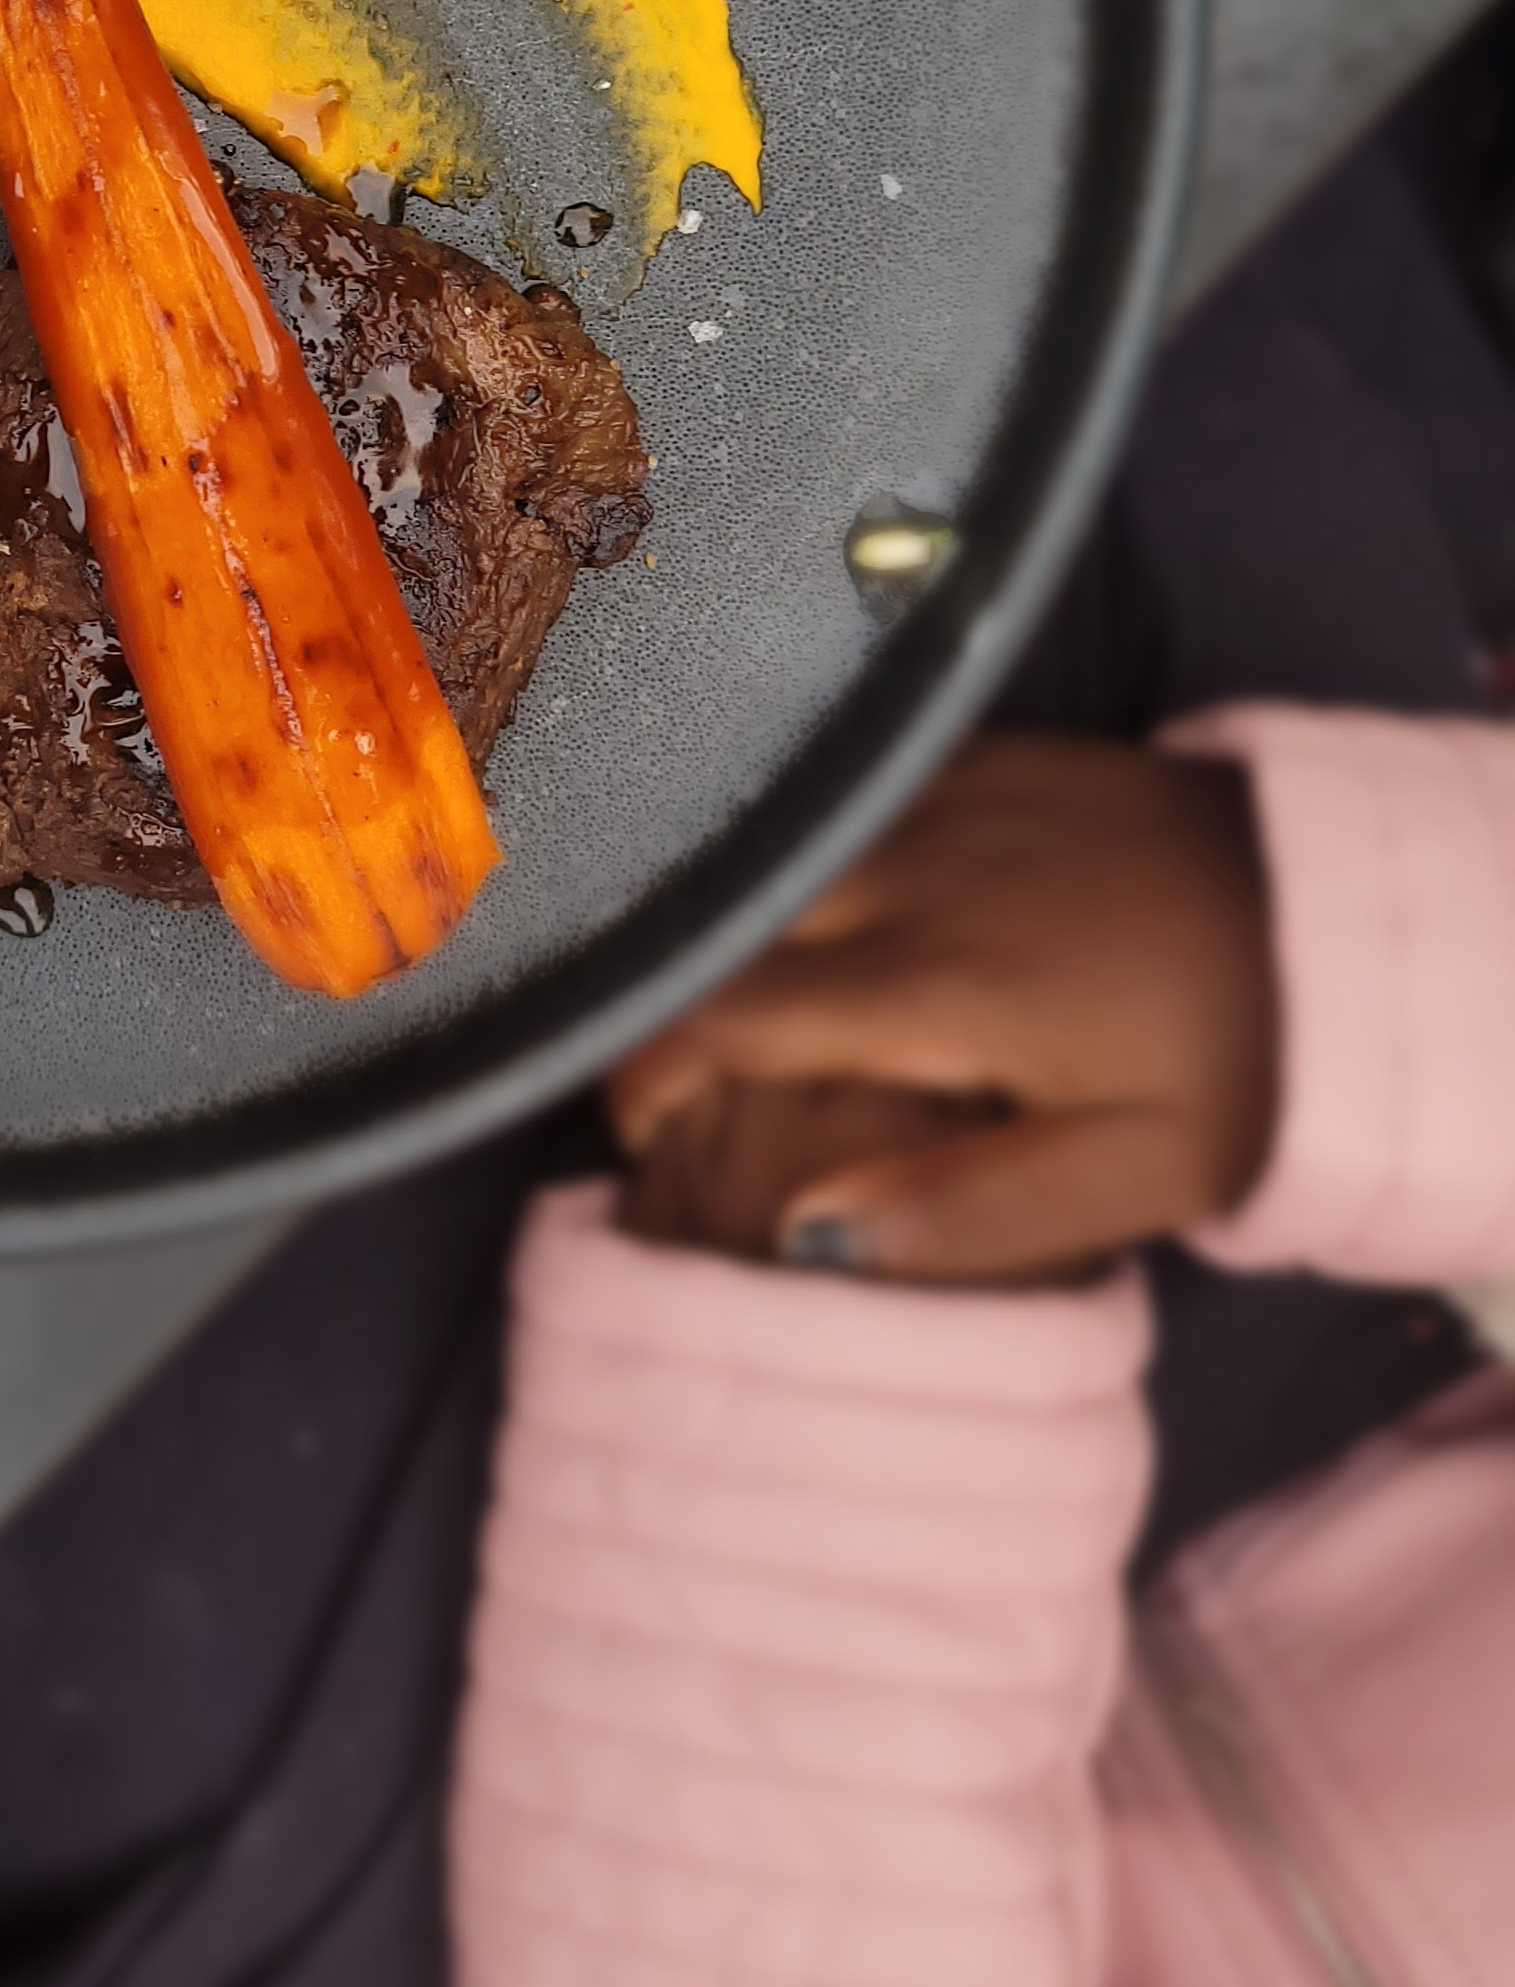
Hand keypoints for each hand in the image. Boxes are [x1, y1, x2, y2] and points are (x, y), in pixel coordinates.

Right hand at [607, 734, 1277, 1283]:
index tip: (640, 1130)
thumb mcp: (1136, 1177)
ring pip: (769, 846)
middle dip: (663, 992)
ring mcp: (940, 793)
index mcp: (936, 982)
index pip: (718, 1010)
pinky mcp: (974, 751)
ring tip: (719, 989)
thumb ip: (965, 1211)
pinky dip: (791, 851)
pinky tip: (800, 902)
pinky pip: (837, 796)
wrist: (1346, 911)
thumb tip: (798, 1235)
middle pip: (719, 915)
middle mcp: (914, 870)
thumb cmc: (1241, 1063)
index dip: (645, 1071)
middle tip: (668, 1070)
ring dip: (721, 916)